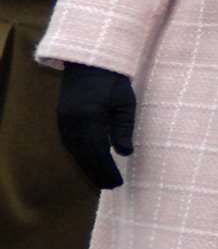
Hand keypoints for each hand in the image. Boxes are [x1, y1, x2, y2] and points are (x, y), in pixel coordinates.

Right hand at [56, 64, 137, 189]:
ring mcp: (64, 122)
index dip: (106, 171)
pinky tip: (89, 162)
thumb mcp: (125, 104)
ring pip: (75, 152)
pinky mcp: (62, 119)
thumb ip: (124, 129)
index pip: (98, 154)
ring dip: (88, 167)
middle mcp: (73, 125)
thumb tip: (125, 153)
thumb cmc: (113, 82)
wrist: (89, 62)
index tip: (117, 183)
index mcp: (89, 121)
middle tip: (111, 186)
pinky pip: (70, 144)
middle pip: (84, 157)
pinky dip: (80, 156)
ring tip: (101, 179)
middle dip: (97, 173)